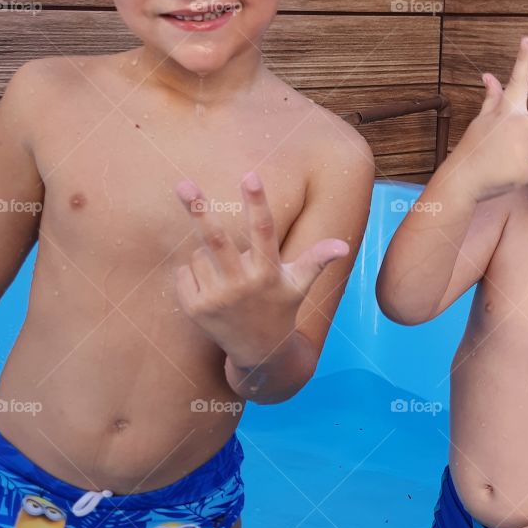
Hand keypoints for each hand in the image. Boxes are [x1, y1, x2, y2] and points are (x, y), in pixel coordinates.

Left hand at [174, 171, 348, 366]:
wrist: (258, 352)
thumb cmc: (281, 308)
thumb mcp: (300, 283)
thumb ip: (318, 260)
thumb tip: (343, 245)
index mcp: (268, 271)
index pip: (263, 229)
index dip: (257, 201)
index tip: (251, 175)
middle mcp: (242, 284)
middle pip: (216, 239)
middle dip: (199, 211)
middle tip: (183, 185)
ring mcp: (216, 298)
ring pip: (199, 254)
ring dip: (207, 256)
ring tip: (226, 277)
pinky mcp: (195, 308)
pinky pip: (184, 272)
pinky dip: (193, 274)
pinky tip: (211, 290)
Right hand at [451, 36, 527, 202]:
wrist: (462, 179)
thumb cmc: (473, 149)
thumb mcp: (482, 121)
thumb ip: (492, 99)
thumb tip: (489, 76)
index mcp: (507, 112)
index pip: (516, 82)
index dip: (523, 60)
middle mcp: (517, 126)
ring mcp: (522, 148)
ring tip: (507, 164)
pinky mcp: (524, 169)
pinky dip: (524, 177)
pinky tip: (508, 176)